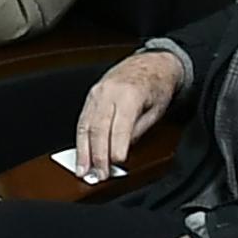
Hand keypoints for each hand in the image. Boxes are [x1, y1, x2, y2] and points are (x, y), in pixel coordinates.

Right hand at [78, 49, 182, 178]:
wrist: (151, 62)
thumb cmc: (156, 84)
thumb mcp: (156, 110)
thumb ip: (137, 130)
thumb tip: (122, 149)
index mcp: (129, 94)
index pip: (119, 126)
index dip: (116, 147)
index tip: (115, 164)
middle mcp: (109, 92)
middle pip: (98, 128)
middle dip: (97, 154)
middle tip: (98, 174)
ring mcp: (97, 93)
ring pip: (85, 125)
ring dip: (83, 151)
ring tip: (83, 170)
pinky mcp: (91, 96)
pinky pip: (82, 120)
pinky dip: (80, 139)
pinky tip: (80, 153)